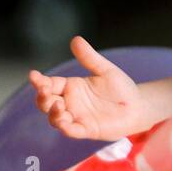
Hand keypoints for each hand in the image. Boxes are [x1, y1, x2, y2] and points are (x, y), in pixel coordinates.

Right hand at [29, 36, 145, 139]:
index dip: (39, 81)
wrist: (138, 106)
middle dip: (41, 97)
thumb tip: (76, 39)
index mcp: (71, 87)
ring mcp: (77, 117)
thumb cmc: (120, 88)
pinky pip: (72, 131)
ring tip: (58, 105)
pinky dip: (66, 128)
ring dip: (53, 113)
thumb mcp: (105, 70)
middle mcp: (70, 103)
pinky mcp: (87, 129)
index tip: (33, 75)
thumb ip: (89, 58)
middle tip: (43, 89)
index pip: (50, 84)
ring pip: (55, 118)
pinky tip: (64, 123)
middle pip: (46, 102)